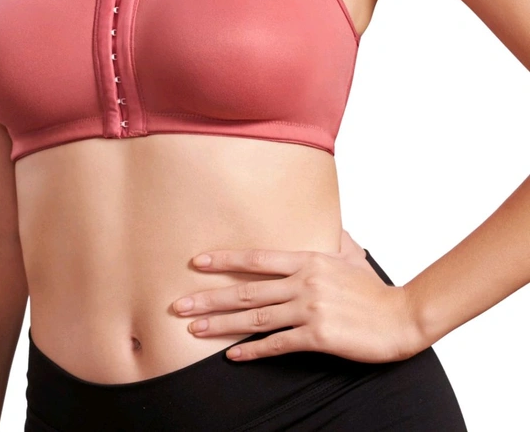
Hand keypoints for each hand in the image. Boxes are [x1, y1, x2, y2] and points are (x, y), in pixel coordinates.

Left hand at [172, 236, 417, 363]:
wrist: (401, 317)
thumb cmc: (373, 290)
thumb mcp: (350, 255)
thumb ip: (331, 240)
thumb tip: (324, 222)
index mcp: (308, 259)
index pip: (257, 258)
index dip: (224, 260)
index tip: (196, 263)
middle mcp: (304, 281)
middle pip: (247, 290)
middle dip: (209, 298)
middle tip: (179, 305)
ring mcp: (310, 309)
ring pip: (255, 318)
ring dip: (220, 325)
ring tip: (194, 330)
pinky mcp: (318, 335)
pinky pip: (277, 344)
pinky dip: (252, 351)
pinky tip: (232, 356)